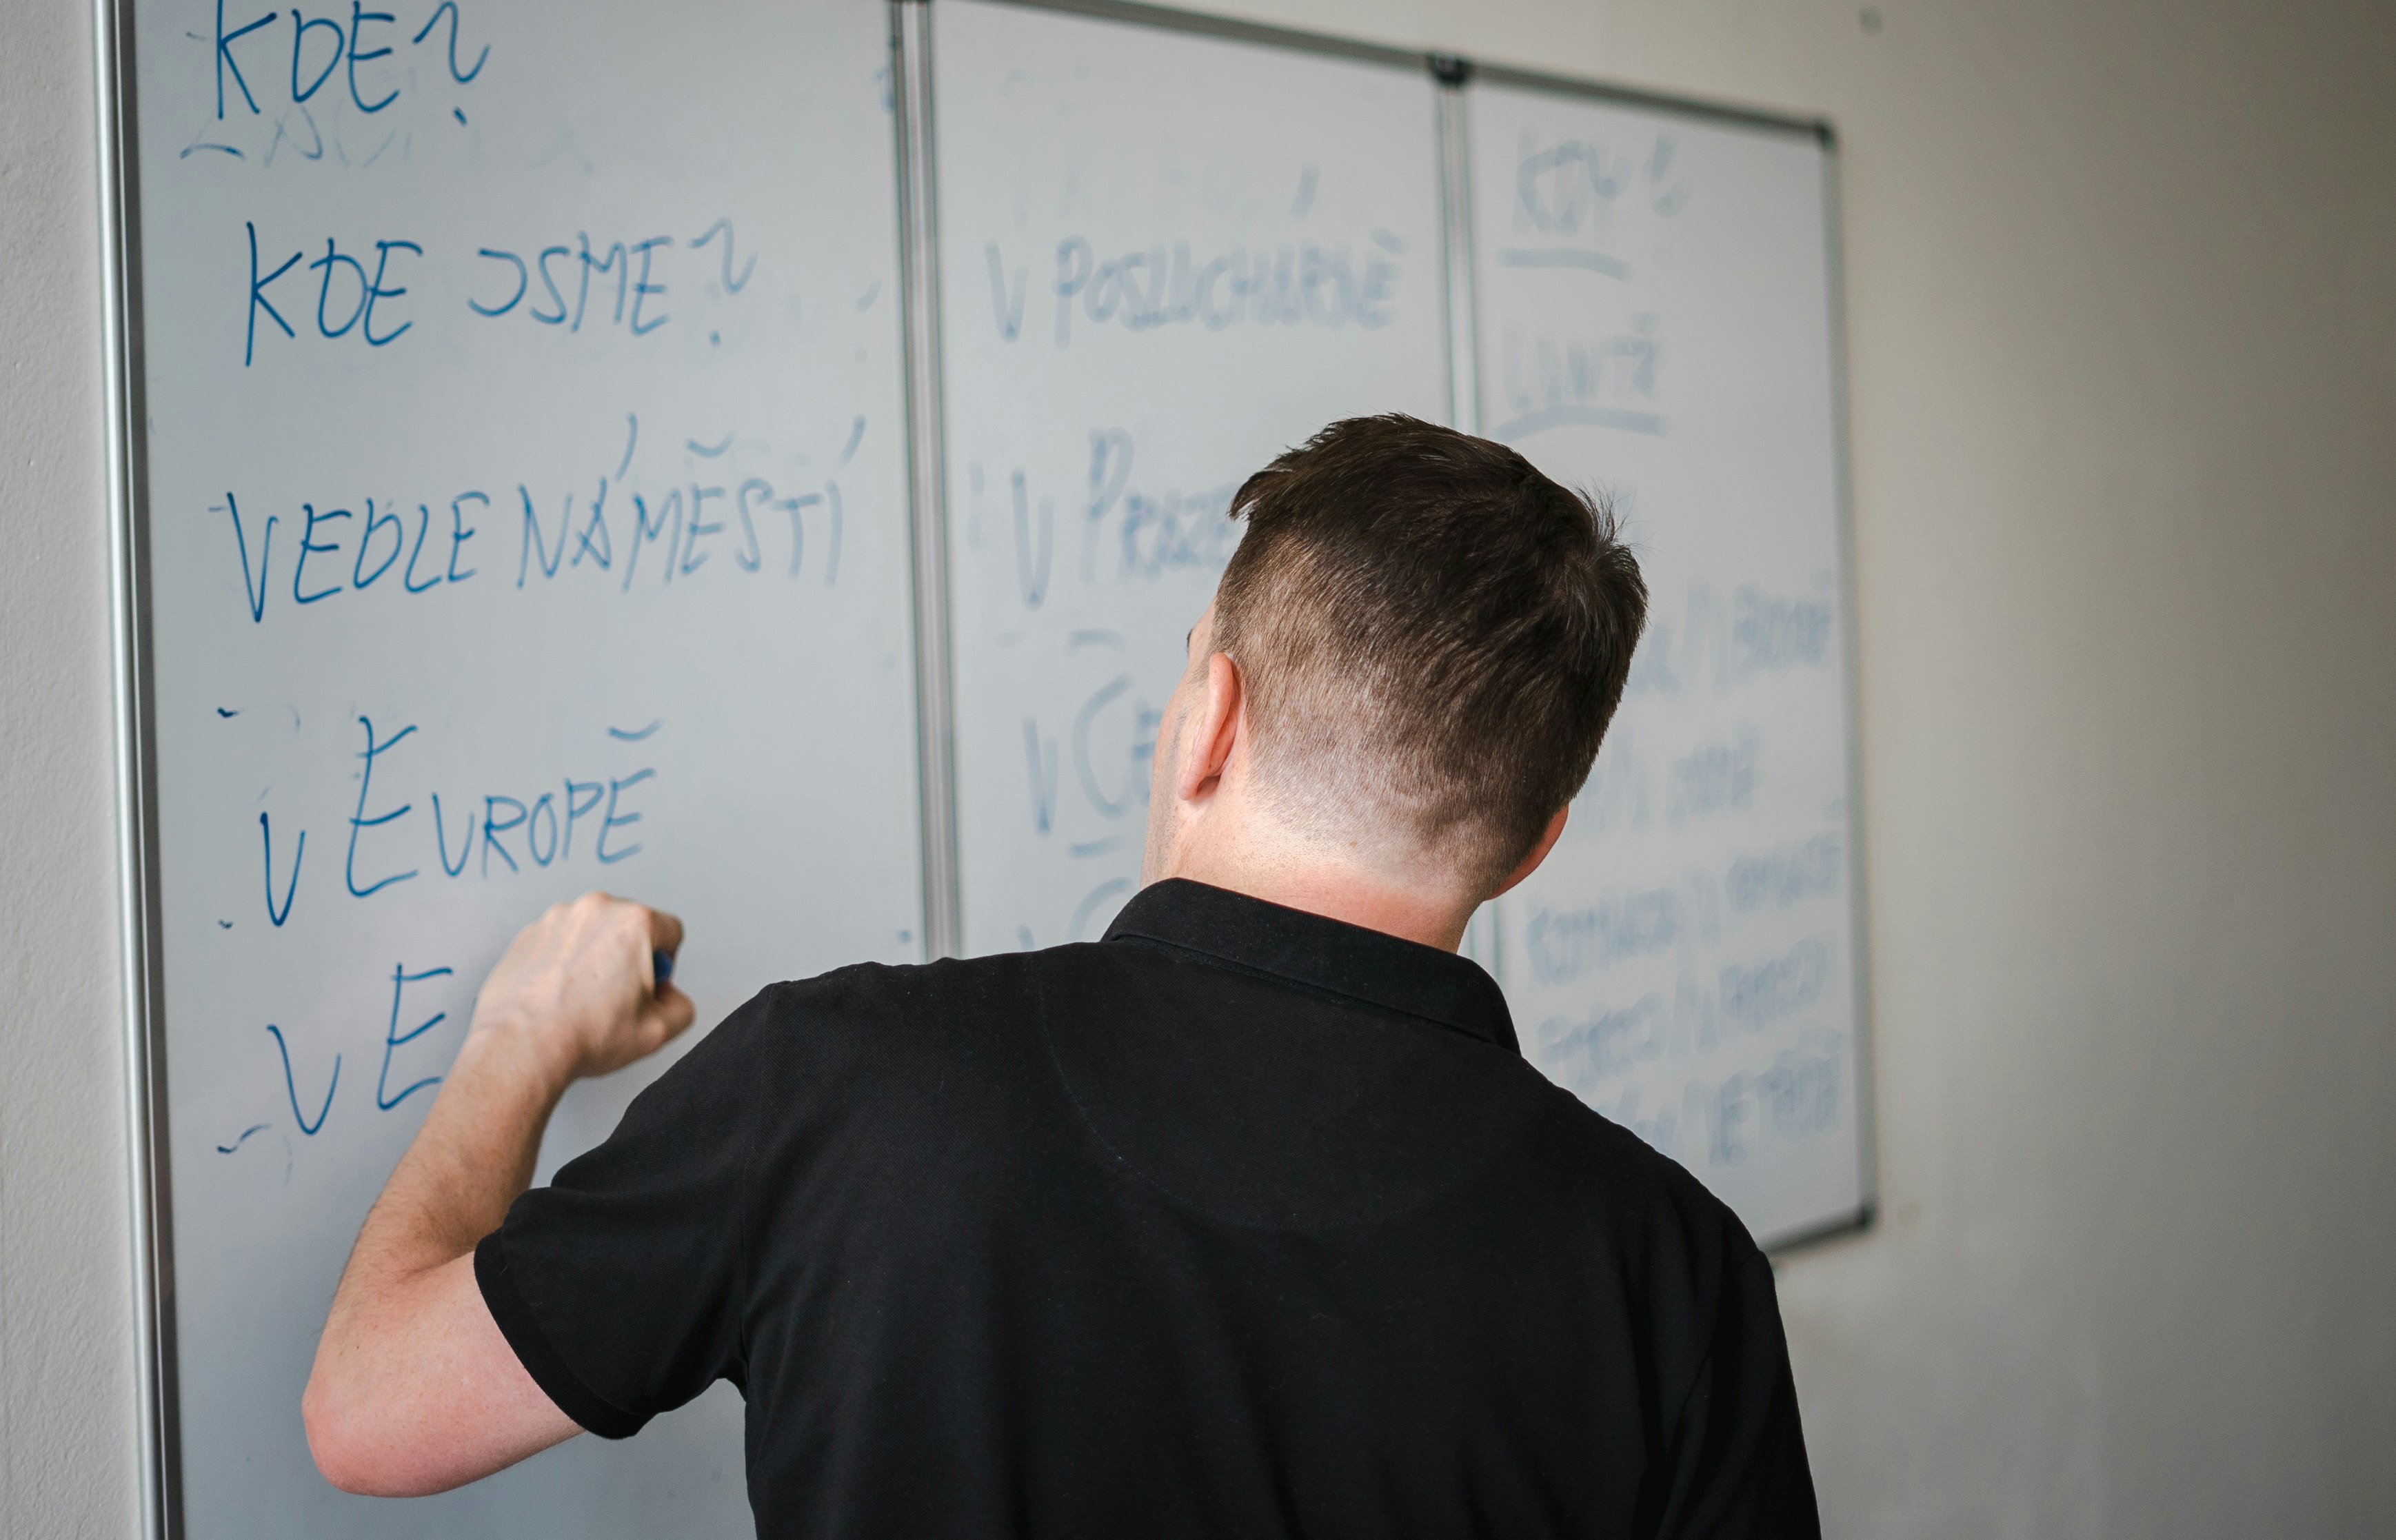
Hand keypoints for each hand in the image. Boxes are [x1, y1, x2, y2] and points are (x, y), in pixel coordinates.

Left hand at [468, 892, 694, 1088]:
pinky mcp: (527, 934)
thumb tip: (669, 998)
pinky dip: (562, 964)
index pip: (670, 931)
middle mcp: (594, 910)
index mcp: (633, 923)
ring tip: (583, 1000)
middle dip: (629, 958)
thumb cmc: (581, 1035)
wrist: (521, 1047)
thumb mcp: (659, 1031)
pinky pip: (558, 943)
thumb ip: (681, 1006)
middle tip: (616, 997)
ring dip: (594, 959)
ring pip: (591, 934)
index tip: (649, 986)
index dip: (665, 965)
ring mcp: (556, 919)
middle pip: (629, 927)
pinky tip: (559, 997)